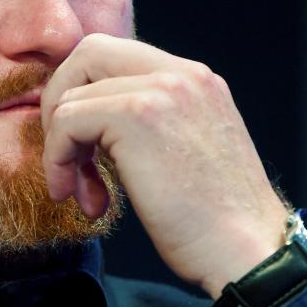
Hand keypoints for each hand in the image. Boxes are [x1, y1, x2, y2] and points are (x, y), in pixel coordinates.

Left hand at [40, 33, 288, 297]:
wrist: (247, 253)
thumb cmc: (215, 220)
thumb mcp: (187, 148)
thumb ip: (151, 119)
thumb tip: (89, 118)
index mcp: (195, 79)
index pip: (117, 55)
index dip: (87, 93)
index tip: (86, 145)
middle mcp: (181, 73)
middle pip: (89, 53)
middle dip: (61, 102)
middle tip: (67, 155)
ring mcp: (161, 89)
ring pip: (72, 93)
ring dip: (62, 147)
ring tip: (83, 191)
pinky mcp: (136, 114)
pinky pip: (67, 120)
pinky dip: (58, 159)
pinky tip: (82, 198)